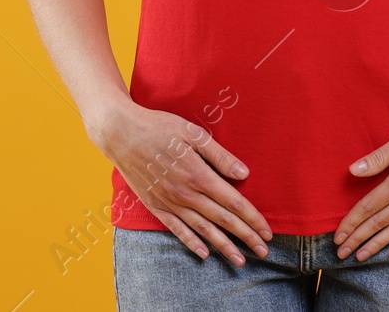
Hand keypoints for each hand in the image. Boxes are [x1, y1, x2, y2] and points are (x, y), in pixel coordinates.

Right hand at [89, 101, 272, 265]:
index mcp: (198, 174)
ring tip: (240, 260)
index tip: (267, 232)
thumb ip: (219, 156)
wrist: (120, 133)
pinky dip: (191, 242)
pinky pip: (176, 229)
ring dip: (223, 246)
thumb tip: (244, 174)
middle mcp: (185, 193)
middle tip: (264, 252)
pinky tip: (204, 253)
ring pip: (202, 230)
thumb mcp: (194, 133)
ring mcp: (168, 202)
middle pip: (222, 220)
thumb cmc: (160, 127)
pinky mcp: (154, 205)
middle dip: (246, 237)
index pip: (233, 202)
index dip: (252, 219)